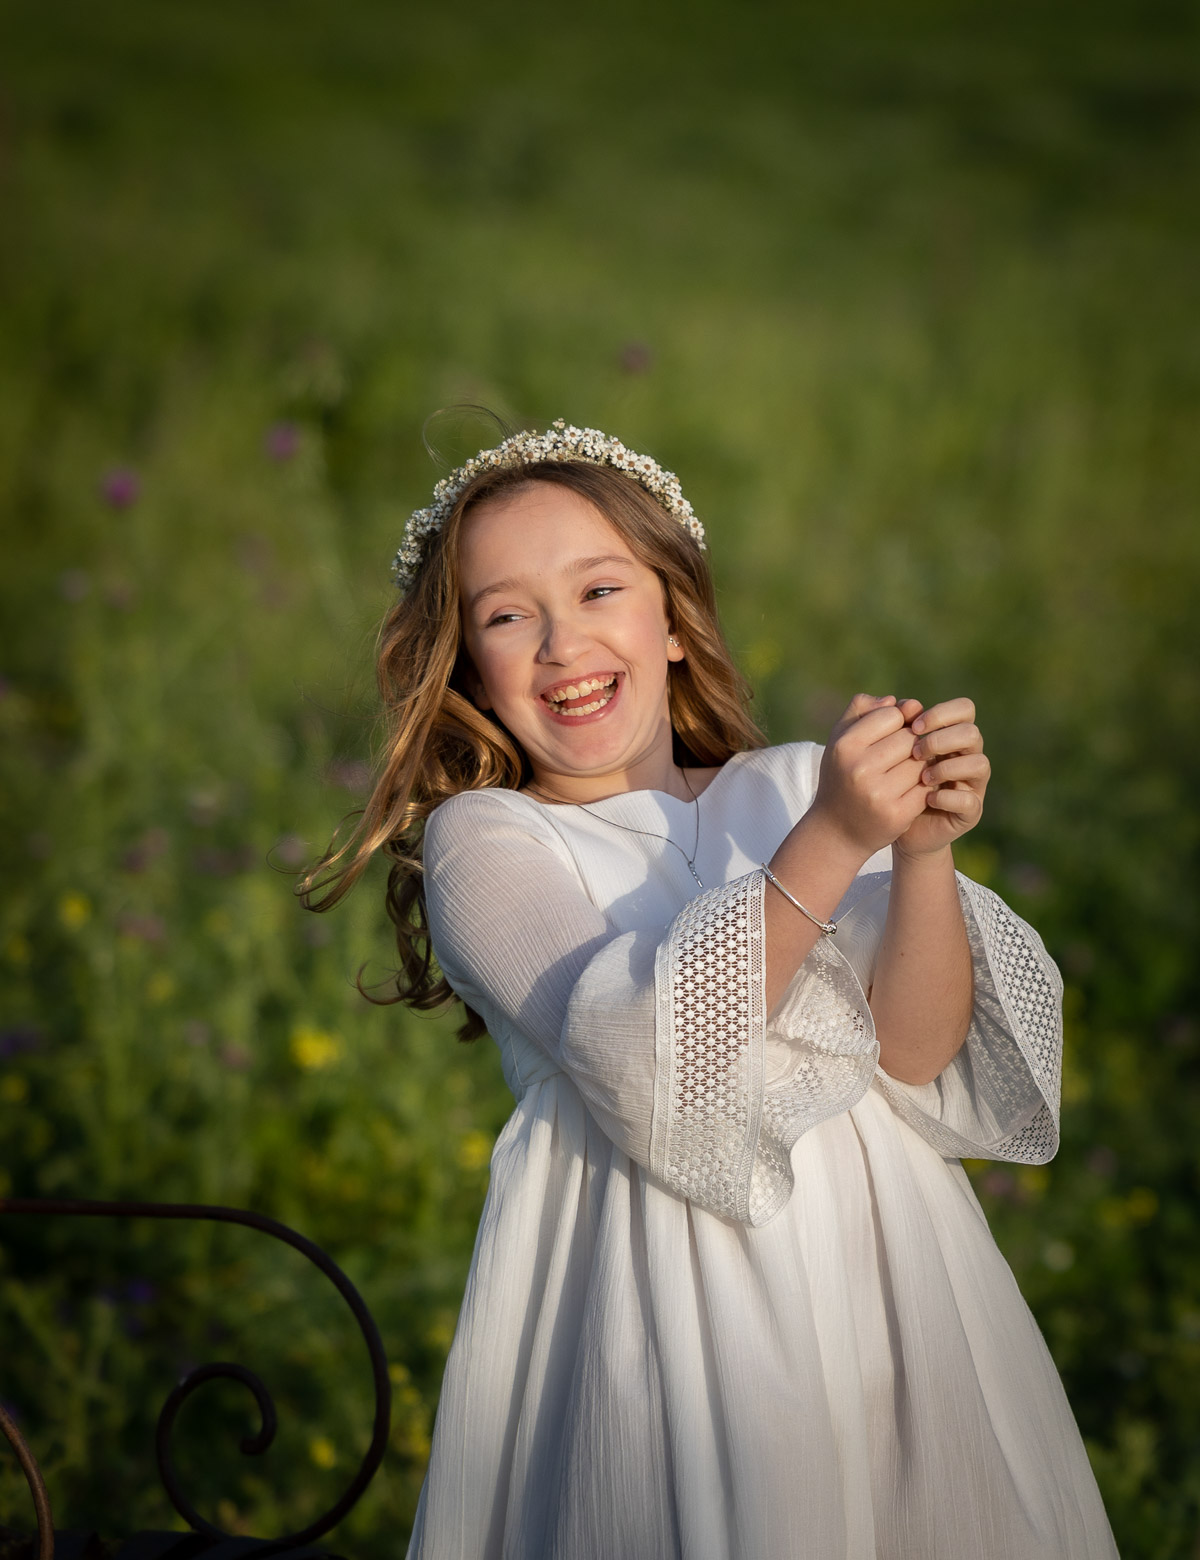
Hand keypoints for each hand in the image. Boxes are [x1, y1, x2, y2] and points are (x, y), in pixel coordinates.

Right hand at [811, 694, 929, 860]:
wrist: (836, 831)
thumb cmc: (841, 776)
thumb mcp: (839, 739)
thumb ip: (863, 710)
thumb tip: (902, 702)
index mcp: (845, 746)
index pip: (892, 715)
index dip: (897, 722)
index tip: (890, 735)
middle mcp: (860, 769)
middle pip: (910, 739)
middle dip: (911, 744)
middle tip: (900, 756)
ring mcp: (879, 794)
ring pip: (922, 763)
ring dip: (920, 766)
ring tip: (905, 773)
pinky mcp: (897, 815)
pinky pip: (927, 788)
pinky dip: (923, 787)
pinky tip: (911, 790)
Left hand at [893, 697, 989, 859]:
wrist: (886, 823)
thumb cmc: (884, 780)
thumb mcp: (881, 748)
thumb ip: (887, 721)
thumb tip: (899, 701)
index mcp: (950, 735)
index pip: (964, 709)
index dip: (942, 713)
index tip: (914, 724)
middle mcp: (966, 756)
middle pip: (972, 733)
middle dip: (942, 740)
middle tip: (916, 752)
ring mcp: (971, 784)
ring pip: (979, 763)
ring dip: (947, 767)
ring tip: (922, 778)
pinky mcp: (969, 812)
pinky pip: (970, 800)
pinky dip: (948, 797)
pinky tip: (927, 799)